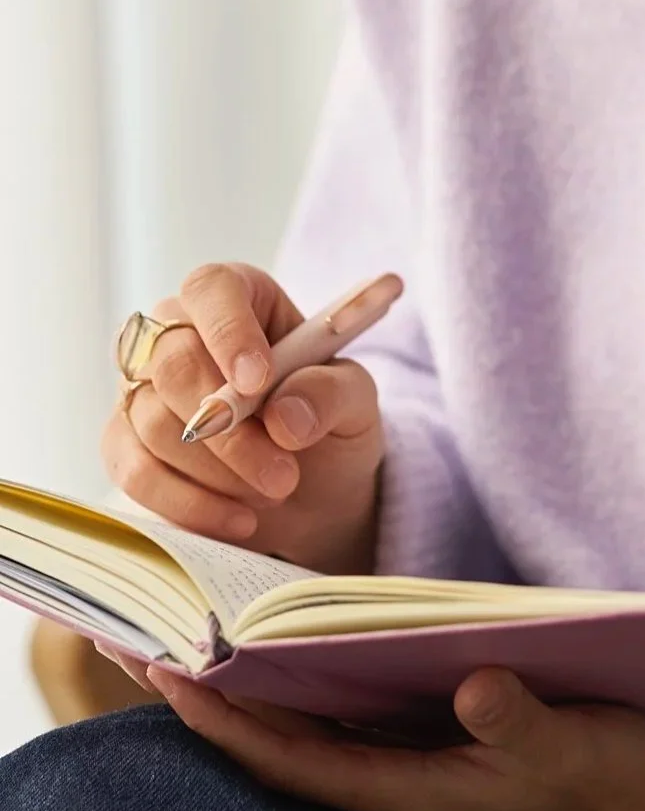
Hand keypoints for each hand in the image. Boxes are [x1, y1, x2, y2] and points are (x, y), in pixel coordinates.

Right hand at [99, 261, 382, 572]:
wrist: (310, 487)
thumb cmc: (327, 421)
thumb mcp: (354, 400)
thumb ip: (330, 393)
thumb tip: (286, 416)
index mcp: (240, 295)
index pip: (213, 289)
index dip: (229, 332)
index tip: (258, 381)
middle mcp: (178, 331)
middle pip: (174, 362)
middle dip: (230, 430)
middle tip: (283, 475)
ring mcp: (142, 387)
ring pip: (155, 422)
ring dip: (219, 471)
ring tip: (275, 490)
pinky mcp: (124, 443)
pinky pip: (135, 472)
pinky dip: (189, 504)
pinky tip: (239, 521)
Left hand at [144, 664, 644, 810]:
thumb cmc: (600, 779)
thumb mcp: (569, 742)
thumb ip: (519, 718)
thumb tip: (473, 682)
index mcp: (407, 791)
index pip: (290, 758)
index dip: (227, 722)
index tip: (170, 674)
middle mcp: (391, 782)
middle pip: (279, 745)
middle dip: (214, 701)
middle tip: (150, 641)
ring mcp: (407, 766)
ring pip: (306, 730)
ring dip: (251, 689)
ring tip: (199, 635)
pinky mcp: (429, 745)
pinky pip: (343, 716)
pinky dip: (304, 682)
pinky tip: (290, 645)